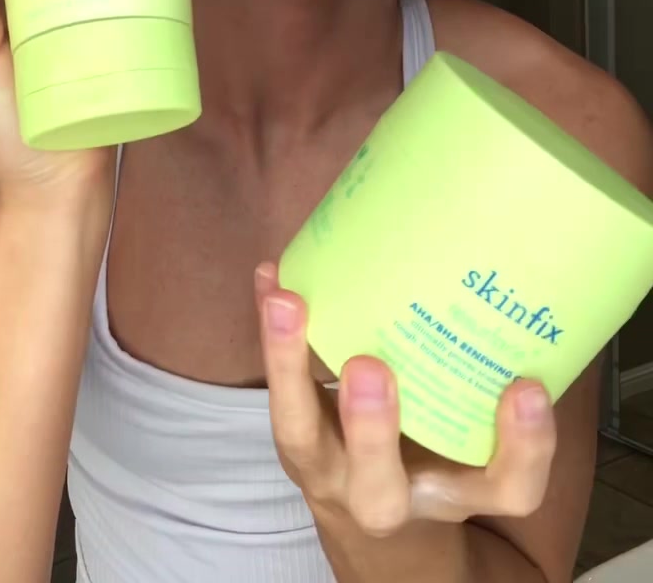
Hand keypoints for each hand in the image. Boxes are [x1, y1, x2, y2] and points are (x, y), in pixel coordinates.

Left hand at [255, 263, 556, 535]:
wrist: (375, 516)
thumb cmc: (441, 456)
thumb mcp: (483, 443)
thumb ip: (503, 386)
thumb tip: (519, 283)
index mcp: (457, 493)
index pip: (507, 489)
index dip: (523, 446)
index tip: (525, 389)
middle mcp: (390, 495)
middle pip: (378, 489)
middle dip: (370, 431)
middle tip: (368, 367)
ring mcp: (331, 471)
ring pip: (300, 437)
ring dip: (287, 367)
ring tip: (286, 303)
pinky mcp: (296, 437)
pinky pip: (274, 387)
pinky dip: (269, 332)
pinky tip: (270, 278)